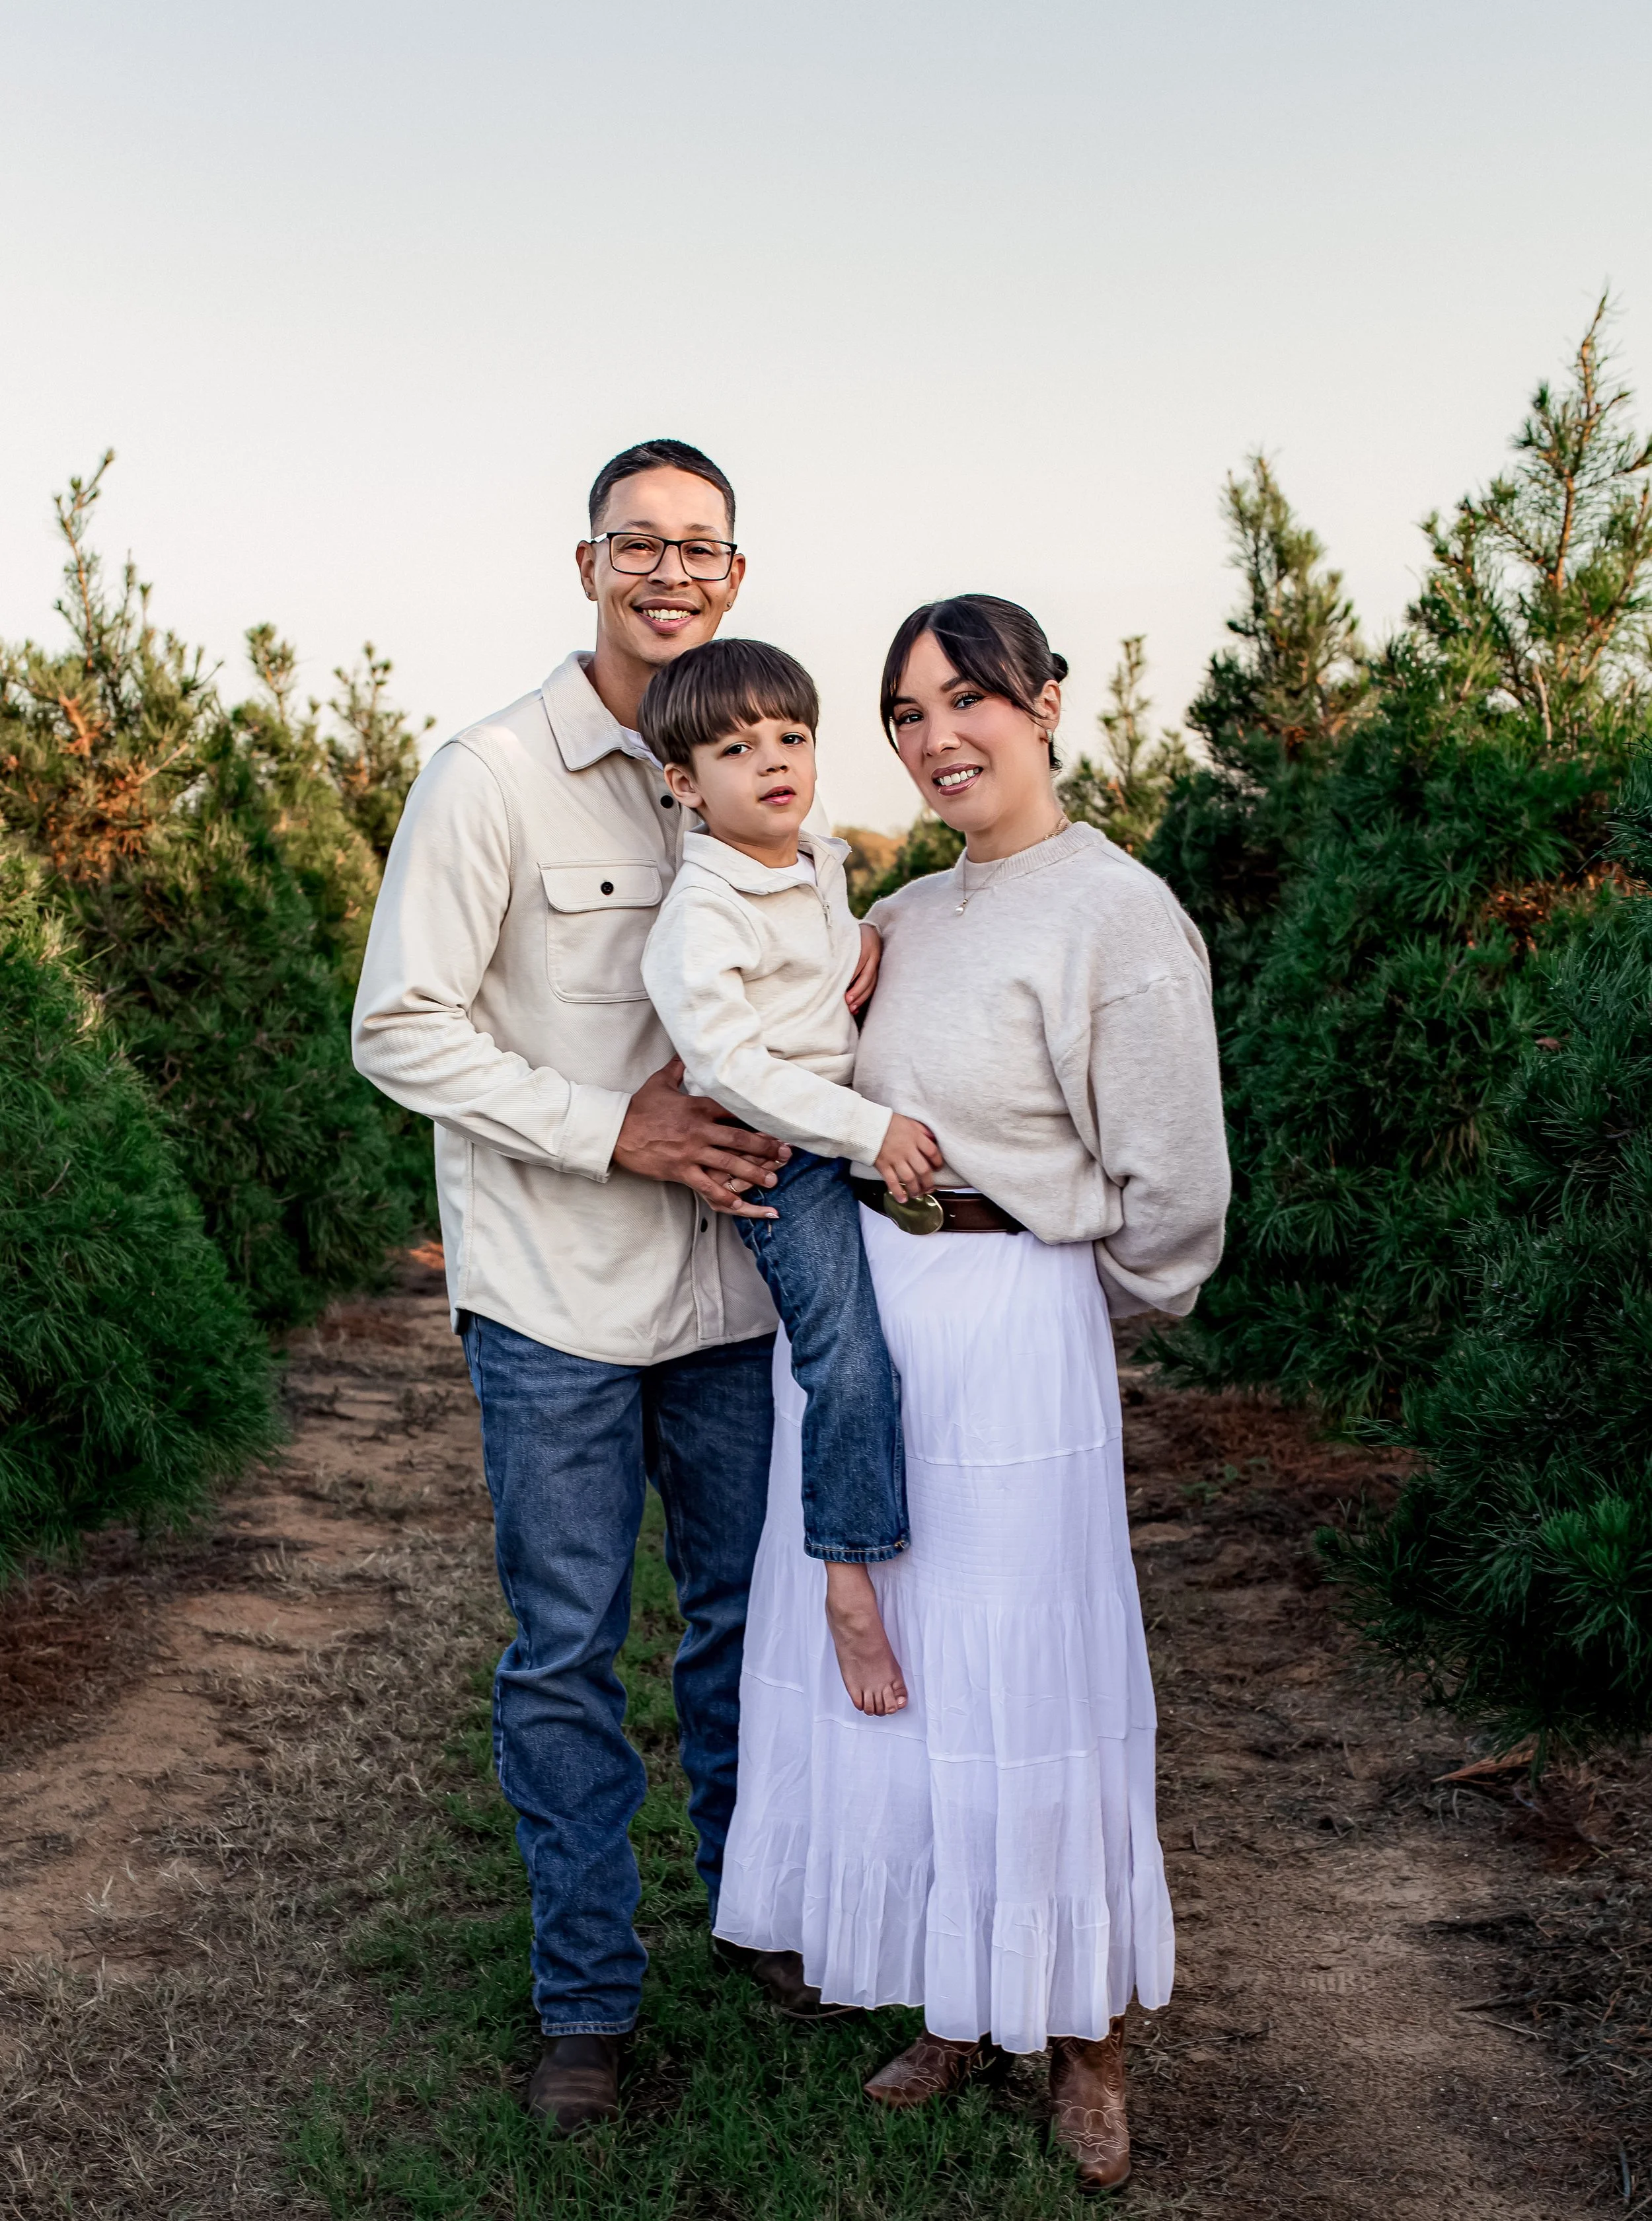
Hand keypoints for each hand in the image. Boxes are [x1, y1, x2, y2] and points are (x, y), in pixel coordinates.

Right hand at [612, 1059, 787, 1218]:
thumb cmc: (639, 1107)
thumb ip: (677, 1068)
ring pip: (730, 1163)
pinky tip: (741, 1204)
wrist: (616, 1131)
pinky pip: (708, 1186)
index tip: (776, 1124)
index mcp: (698, 1106)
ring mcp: (692, 1151)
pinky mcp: (681, 1170)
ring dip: (754, 1172)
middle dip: (766, 1147)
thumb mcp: (659, 1082)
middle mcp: (700, 1129)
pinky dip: (726, 1196)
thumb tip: (684, 1052)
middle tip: (786, 1155)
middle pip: (740, 1138)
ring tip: (772, 1180)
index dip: (758, 1118)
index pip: (735, 1110)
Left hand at [845, 922, 880, 1014]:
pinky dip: (864, 997)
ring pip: (872, 984)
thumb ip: (839, 954)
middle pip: (867, 977)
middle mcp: (874, 955)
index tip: (840, 989)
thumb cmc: (850, 935)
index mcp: (865, 945)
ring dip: (861, 998)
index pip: (858, 964)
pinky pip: (873, 986)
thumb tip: (828, 971)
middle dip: (857, 992)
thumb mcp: (844, 939)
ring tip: (852, 1009)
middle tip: (847, 1002)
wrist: (868, 931)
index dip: (850, 978)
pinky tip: (857, 1007)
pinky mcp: (877, 970)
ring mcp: (877, 963)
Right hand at [875, 1112, 942, 1203]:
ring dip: (915, 1190)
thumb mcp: (908, 1121)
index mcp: (915, 1137)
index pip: (932, 1152)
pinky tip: (902, 1199)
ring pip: (910, 1179)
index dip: (938, 1162)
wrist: (866, 1124)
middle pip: (923, 1170)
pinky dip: (898, 1193)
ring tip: (917, 1194)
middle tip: (929, 1188)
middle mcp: (907, 1149)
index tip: (937, 1168)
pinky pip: (892, 1182)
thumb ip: (922, 1130)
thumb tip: (933, 1139)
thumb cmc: (888, 1122)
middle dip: (928, 1182)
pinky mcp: (883, 1165)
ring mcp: (895, 1159)